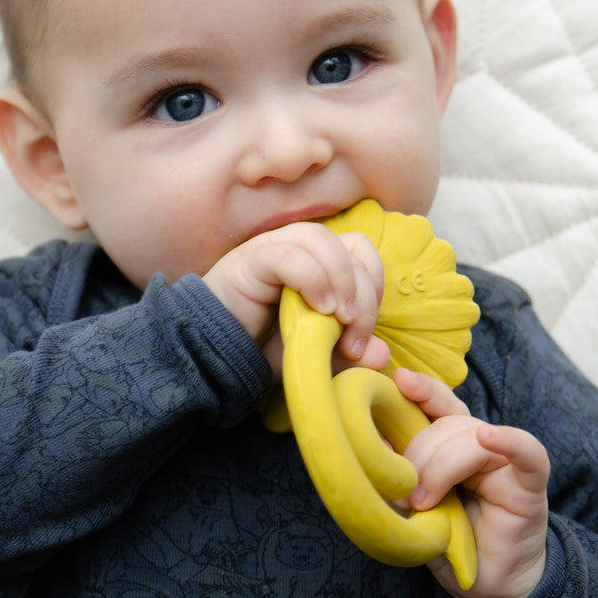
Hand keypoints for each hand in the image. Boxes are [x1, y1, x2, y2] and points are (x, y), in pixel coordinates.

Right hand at [203, 222, 387, 380]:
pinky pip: (287, 255)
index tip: (365, 333)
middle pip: (349, 246)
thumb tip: (384, 355)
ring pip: (321, 239)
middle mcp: (299, 248)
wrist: (214, 358)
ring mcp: (273, 248)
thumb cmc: (262, 351)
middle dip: (364, 295)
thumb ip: (348, 354)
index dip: (375, 285)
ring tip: (340, 320)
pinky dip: (312, 279)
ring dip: (342, 280)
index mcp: (319, 262)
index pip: (361, 251)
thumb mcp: (316, 355)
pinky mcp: (249, 260)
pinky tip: (319, 309)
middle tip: (355, 340)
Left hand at [393, 367, 549, 597]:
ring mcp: (505, 460)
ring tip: (426, 504)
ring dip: (441, 467)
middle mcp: (478, 444)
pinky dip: (509, 441)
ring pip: (471, 437)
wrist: (488, 584)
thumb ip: (397, 473)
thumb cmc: (448, 542)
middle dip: (420, 454)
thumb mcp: (411, 506)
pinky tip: (489, 437)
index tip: (398, 380)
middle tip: (406, 495)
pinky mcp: (530, 483)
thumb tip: (371, 439)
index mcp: (449, 443)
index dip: (420, 390)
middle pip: (447, 424)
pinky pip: (527, 452)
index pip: (436, 405)